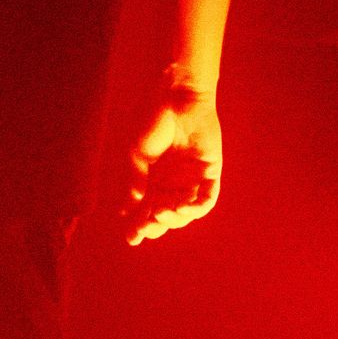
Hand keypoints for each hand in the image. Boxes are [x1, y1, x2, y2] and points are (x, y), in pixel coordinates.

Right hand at [122, 79, 223, 245]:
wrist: (176, 100)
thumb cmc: (154, 123)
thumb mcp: (138, 157)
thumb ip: (136, 184)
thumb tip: (128, 212)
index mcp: (154, 179)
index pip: (147, 210)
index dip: (139, 225)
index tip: (131, 238)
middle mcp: (173, 183)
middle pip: (166, 215)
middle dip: (155, 224)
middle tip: (145, 227)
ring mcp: (192, 180)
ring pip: (186, 212)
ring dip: (174, 217)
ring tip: (161, 212)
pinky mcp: (210, 173)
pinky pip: (207, 200)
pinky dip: (196, 207)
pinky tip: (182, 207)